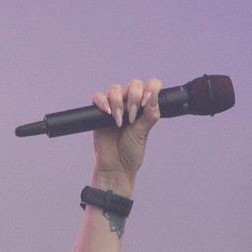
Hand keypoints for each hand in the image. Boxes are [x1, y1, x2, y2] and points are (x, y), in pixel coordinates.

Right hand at [90, 77, 160, 193]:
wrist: (115, 166)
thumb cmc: (131, 151)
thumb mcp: (144, 132)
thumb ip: (150, 114)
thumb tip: (153, 96)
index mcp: (144, 107)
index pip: (151, 86)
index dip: (150, 89)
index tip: (145, 104)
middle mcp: (130, 104)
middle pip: (133, 84)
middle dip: (133, 97)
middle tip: (132, 117)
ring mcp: (114, 107)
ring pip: (115, 88)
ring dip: (117, 102)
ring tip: (119, 121)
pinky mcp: (99, 112)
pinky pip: (98, 97)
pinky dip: (102, 102)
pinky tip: (107, 114)